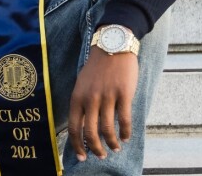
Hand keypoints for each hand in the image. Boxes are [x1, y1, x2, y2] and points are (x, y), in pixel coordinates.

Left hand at [67, 47, 138, 161]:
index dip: (77, 146)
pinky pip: (124, 120)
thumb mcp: (82, 83)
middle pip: (91, 133)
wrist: (112, 45)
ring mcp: (107, 96)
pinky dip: (126, 132)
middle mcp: (90, 98)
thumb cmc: (97, 65)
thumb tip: (83, 126)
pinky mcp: (123, 94)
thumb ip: (82, 103)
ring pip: (108, 129)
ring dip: (112, 143)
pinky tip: (127, 137)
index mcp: (78, 97)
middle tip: (101, 155)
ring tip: (116, 147)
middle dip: (96, 148)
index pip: (74, 128)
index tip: (82, 157)